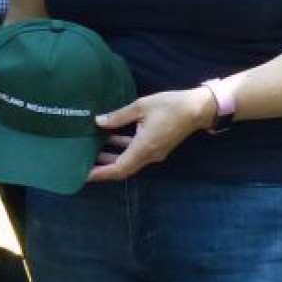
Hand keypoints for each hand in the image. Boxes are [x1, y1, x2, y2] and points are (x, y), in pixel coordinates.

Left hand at [85, 87, 214, 182]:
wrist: (198, 108)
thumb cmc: (170, 106)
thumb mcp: (141, 106)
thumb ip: (119, 116)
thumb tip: (99, 121)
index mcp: (144, 148)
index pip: (119, 168)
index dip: (100, 173)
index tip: (84, 175)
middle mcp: (149, 156)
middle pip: (122, 168)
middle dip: (102, 168)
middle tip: (83, 164)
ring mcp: (154, 153)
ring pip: (129, 161)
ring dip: (112, 157)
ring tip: (93, 150)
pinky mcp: (158, 147)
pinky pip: (136, 153)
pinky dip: (123, 149)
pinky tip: (111, 138)